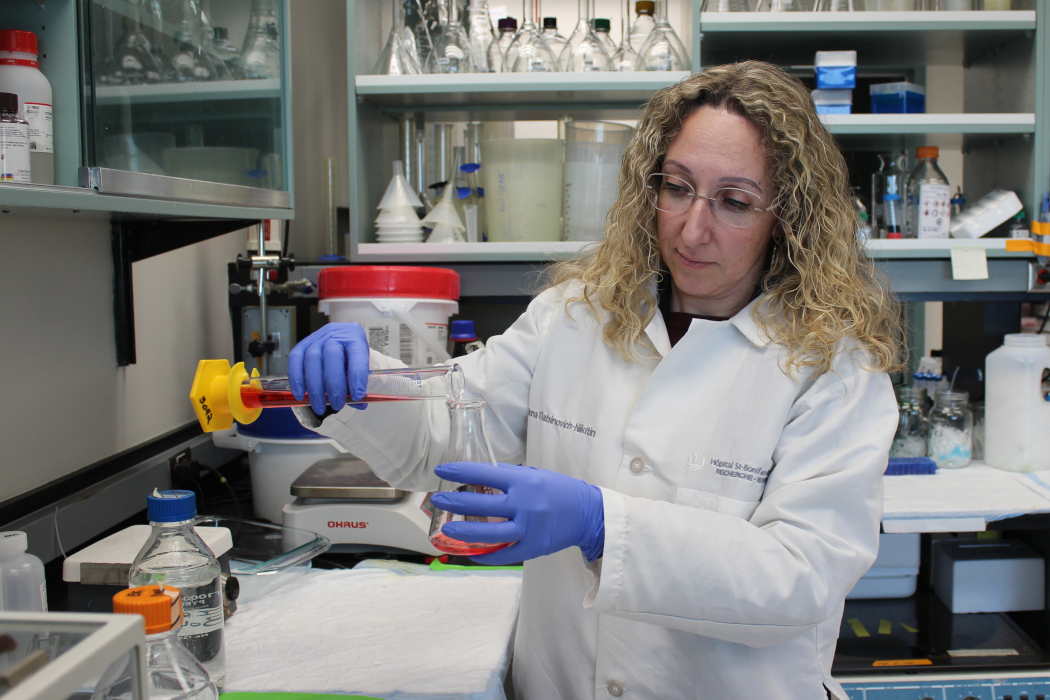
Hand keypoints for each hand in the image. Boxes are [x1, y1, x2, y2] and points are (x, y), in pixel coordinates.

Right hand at [287, 323, 368, 414]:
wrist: (340, 339)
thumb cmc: (351, 356)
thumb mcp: (360, 367)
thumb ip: (359, 385)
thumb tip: (359, 404)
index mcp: (355, 338)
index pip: (357, 355)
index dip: (357, 376)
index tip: (357, 396)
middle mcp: (336, 334)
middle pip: (332, 356)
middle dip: (334, 385)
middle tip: (337, 405)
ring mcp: (317, 338)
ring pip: (312, 359)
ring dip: (314, 387)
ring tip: (319, 406)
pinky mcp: (302, 344)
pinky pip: (295, 359)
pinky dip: (296, 379)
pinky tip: (300, 395)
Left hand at [431, 462, 604, 564]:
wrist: (587, 513)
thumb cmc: (558, 490)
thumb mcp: (534, 474)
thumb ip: (508, 476)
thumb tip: (478, 476)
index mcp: (523, 481)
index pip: (484, 474)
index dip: (460, 472)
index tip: (442, 470)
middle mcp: (524, 504)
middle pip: (481, 505)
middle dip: (455, 502)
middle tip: (438, 500)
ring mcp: (529, 528)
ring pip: (489, 534)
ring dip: (464, 533)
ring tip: (446, 530)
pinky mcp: (533, 548)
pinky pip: (505, 555)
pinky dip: (487, 555)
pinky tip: (472, 553)